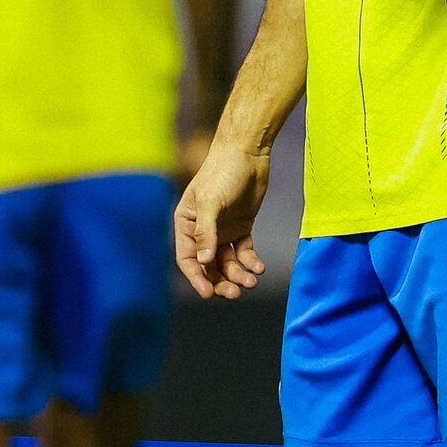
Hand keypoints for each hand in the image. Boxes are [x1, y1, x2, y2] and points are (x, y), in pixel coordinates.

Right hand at [175, 136, 269, 299]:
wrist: (248, 152)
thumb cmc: (222, 173)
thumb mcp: (211, 202)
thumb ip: (206, 233)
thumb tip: (203, 261)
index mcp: (186, 223)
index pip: (188, 258)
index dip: (197, 278)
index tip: (208, 294)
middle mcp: (203, 230)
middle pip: (209, 265)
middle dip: (221, 281)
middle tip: (235, 293)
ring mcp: (223, 230)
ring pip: (228, 262)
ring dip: (238, 275)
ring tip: (251, 282)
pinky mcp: (241, 227)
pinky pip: (244, 252)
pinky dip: (251, 262)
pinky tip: (259, 268)